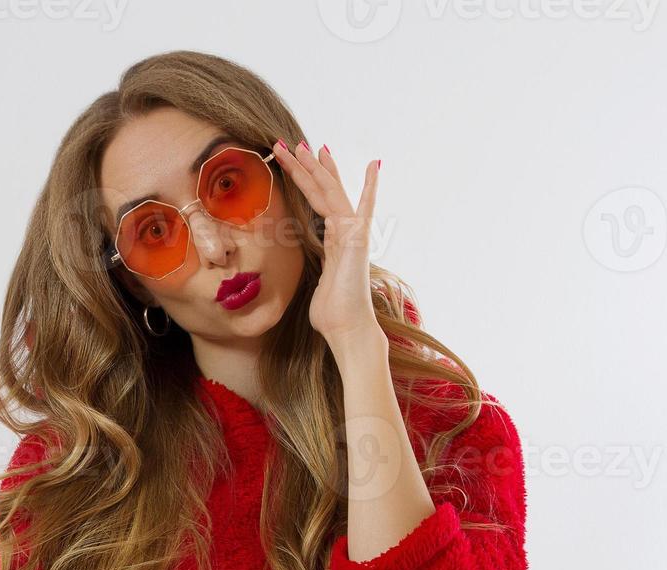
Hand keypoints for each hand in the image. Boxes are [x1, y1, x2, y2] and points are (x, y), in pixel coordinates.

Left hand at [273, 139, 381, 343]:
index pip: (318, 203)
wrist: (348, 329)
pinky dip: (369, 187)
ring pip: (330, 193)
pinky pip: (361, 208)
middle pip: (322, 191)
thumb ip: (317, 273)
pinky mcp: (358, 241)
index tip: (299, 162)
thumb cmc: (332, 314)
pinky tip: (374, 165)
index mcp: (333, 241)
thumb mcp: (316, 287)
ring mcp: (353, 234)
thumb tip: (315, 277)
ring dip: (315, 169)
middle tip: (291, 143)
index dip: (307, 182)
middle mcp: (344, 233)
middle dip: (306, 167)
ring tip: (301, 145)